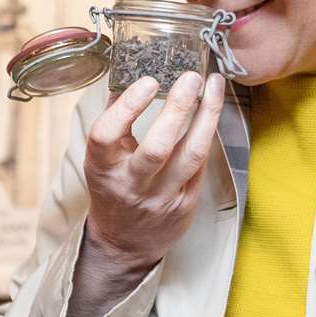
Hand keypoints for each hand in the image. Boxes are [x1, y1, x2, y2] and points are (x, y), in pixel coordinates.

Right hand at [83, 70, 224, 274]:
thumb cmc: (112, 189)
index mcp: (102, 169)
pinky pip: (201, 165)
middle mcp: (131, 186)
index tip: (149, 80)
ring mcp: (161, 198)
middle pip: (157, 148)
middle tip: (192, 77)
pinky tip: (212, 111)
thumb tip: (131, 73)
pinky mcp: (185, 205)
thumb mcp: (101, 159)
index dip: (128, 107)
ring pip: (190, 156)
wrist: (124, 242)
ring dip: (206, 117)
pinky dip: (208, 134)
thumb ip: (114, 121)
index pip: (107, 136)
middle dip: (178, 108)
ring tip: (214, 86)